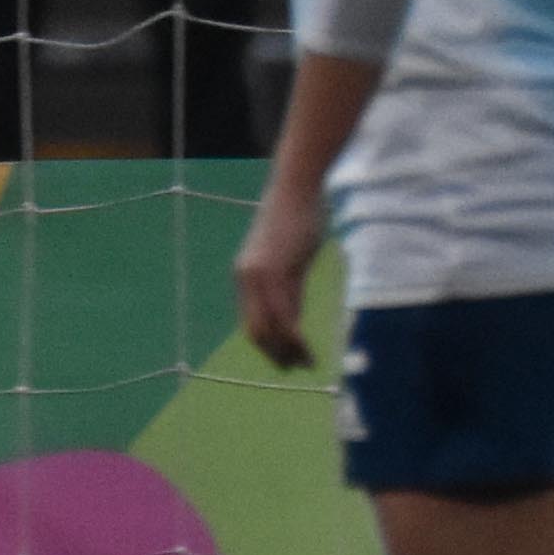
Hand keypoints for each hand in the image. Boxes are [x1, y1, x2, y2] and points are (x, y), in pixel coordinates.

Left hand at [233, 171, 327, 372]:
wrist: (297, 185)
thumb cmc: (299, 215)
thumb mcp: (292, 258)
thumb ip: (291, 288)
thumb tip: (295, 318)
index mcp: (246, 275)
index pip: (252, 321)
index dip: (268, 344)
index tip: (287, 358)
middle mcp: (246, 278)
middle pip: (256, 330)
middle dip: (275, 354)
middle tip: (295, 369)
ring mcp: (259, 276)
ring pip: (269, 327)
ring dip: (287, 350)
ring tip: (306, 363)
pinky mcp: (275, 272)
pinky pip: (284, 315)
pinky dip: (294, 337)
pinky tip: (307, 347)